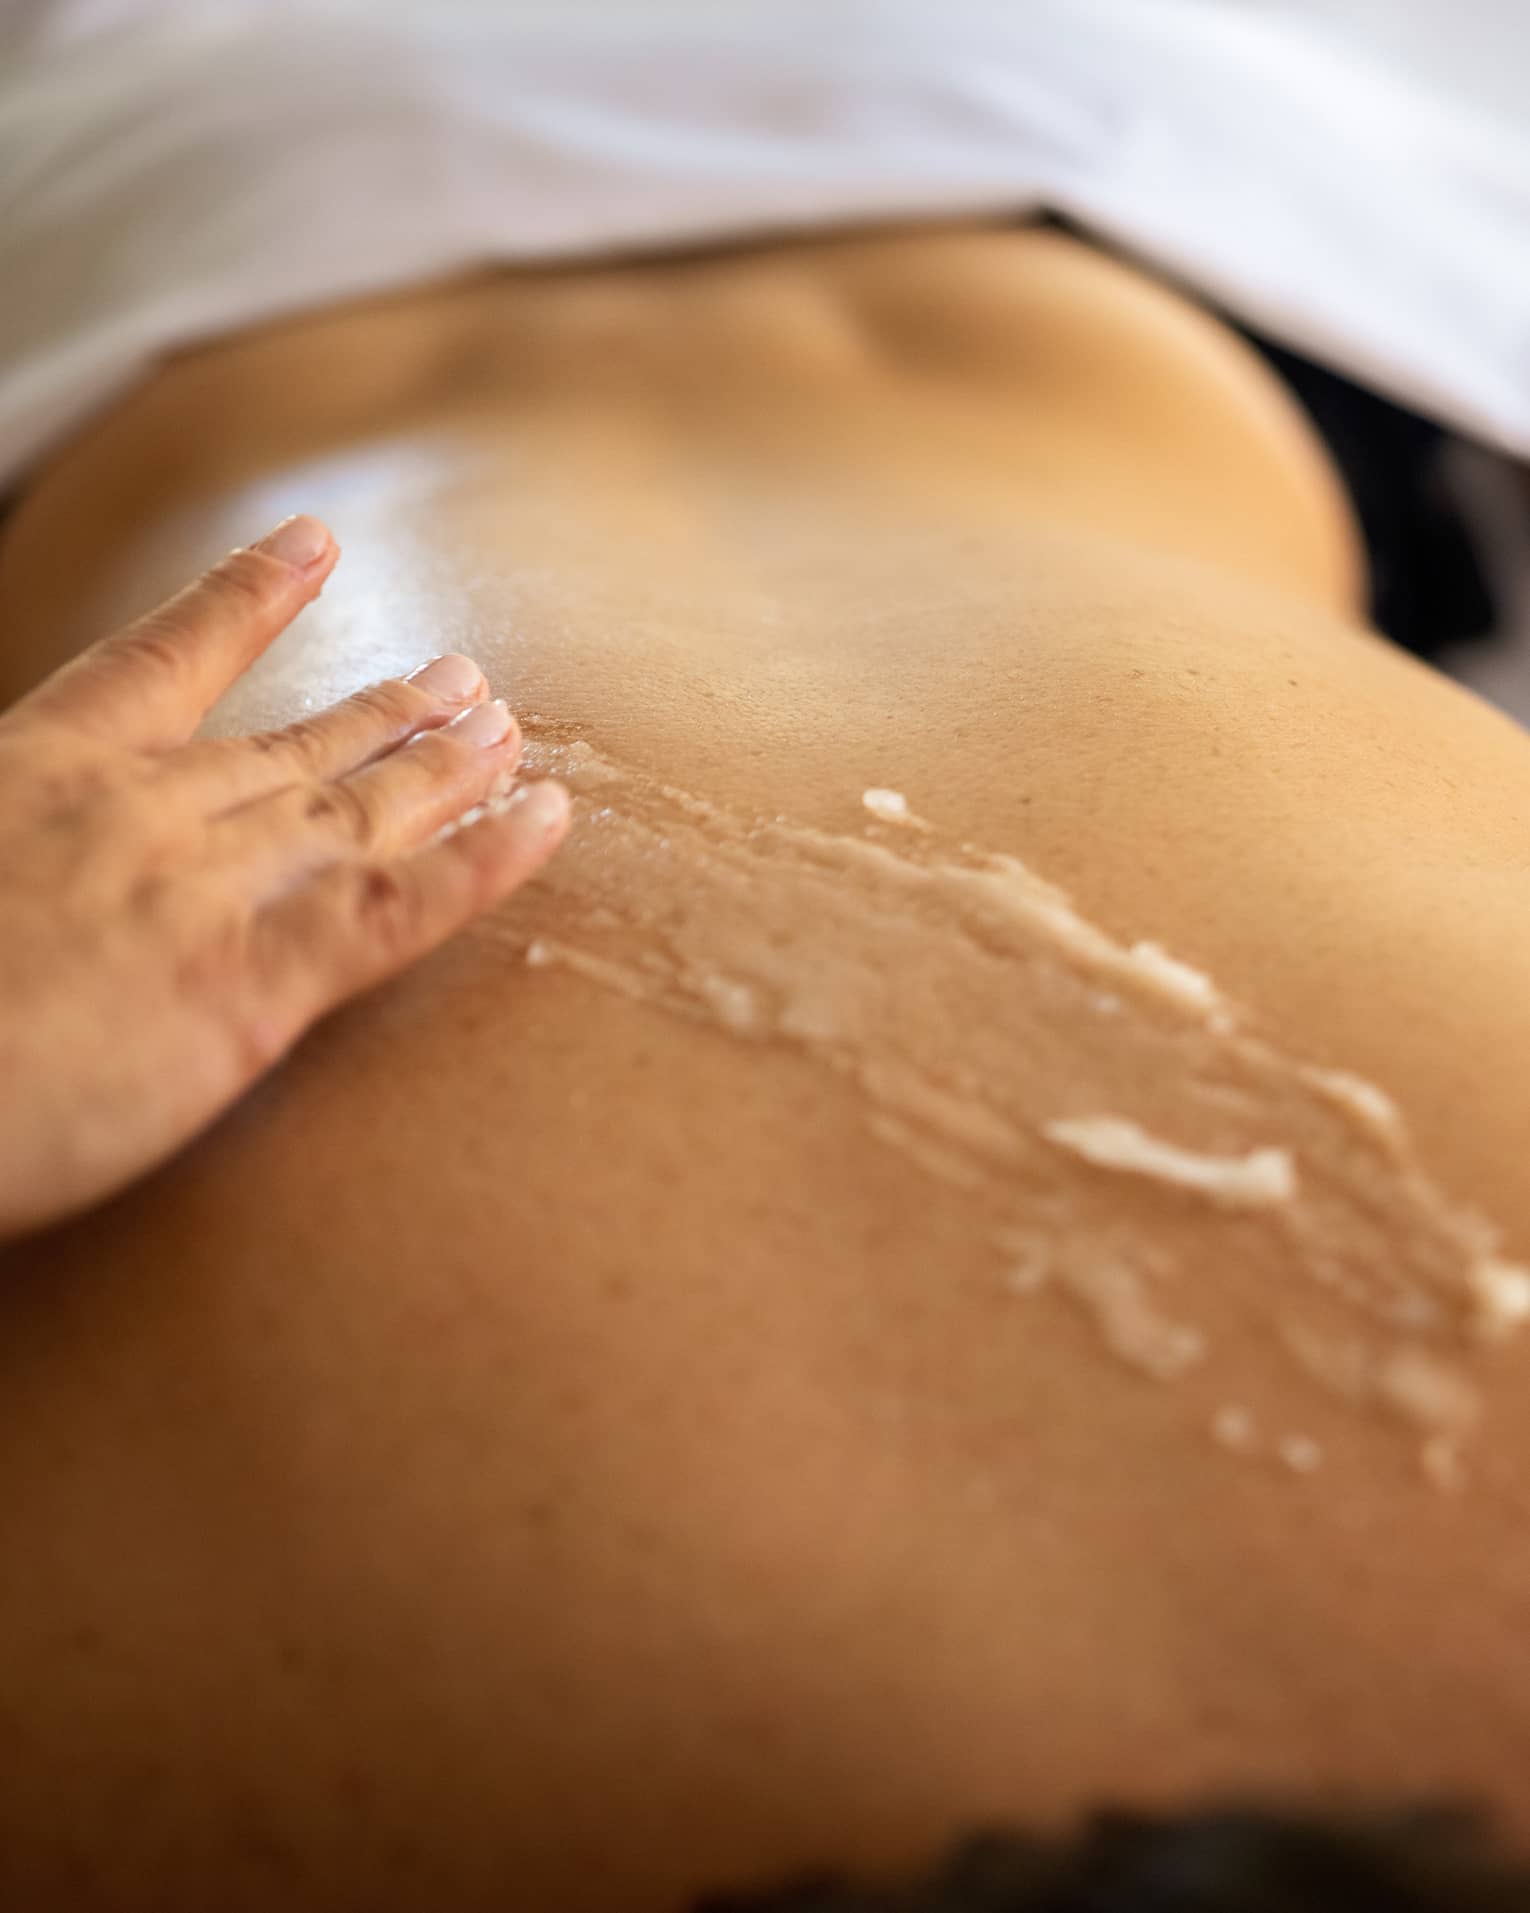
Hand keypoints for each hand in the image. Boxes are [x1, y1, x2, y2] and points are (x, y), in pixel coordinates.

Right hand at [0, 515, 569, 1241]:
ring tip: (506, 729)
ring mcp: (207, 888)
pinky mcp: (254, 981)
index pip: (163, 662)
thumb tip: (37, 859)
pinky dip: (482, 861)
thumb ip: (23, 841)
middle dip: (383, 711)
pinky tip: (548, 821)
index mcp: (45, 770)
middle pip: (291, 747)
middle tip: (460, 677)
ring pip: (357, 809)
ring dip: (441, 765)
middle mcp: (143, 810)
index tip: (311, 542)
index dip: (245, 600)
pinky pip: (399, 908)